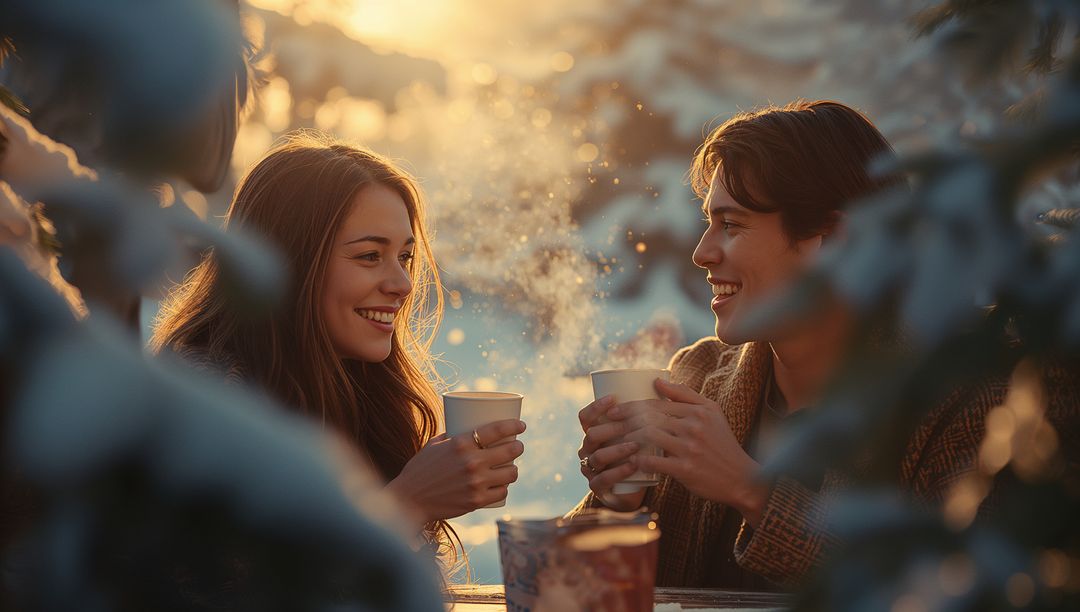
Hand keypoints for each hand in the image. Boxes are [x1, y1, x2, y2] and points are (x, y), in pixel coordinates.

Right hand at [387, 418, 525, 521]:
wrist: (409, 500)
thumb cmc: (419, 470)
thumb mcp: (433, 446)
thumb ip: (451, 437)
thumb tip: (463, 427)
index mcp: (461, 443)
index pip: (497, 429)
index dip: (514, 425)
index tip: (522, 426)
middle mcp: (471, 462)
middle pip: (510, 451)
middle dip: (518, 447)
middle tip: (518, 446)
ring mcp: (476, 483)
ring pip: (511, 473)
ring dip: (514, 469)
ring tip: (511, 467)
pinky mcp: (476, 501)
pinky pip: (502, 493)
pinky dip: (504, 489)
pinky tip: (503, 485)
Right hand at [576, 395, 644, 510]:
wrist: (640, 485)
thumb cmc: (641, 451)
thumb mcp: (644, 429)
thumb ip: (651, 408)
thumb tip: (660, 380)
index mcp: (594, 432)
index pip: (585, 417)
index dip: (596, 407)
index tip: (614, 398)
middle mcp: (588, 449)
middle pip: (591, 435)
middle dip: (611, 428)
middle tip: (634, 424)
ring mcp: (591, 469)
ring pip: (597, 457)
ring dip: (617, 450)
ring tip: (637, 445)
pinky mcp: (598, 487)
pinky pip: (602, 479)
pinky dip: (617, 472)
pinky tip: (632, 465)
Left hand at [612, 379, 768, 525]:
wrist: (742, 478)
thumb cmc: (722, 443)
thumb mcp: (711, 412)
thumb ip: (684, 395)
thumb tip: (657, 380)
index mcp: (697, 411)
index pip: (655, 405)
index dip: (629, 408)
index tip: (611, 413)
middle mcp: (693, 426)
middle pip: (648, 419)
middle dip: (621, 423)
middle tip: (604, 429)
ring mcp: (690, 448)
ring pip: (648, 438)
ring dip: (626, 441)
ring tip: (613, 446)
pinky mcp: (687, 469)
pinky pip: (655, 462)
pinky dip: (638, 462)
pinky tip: (629, 463)